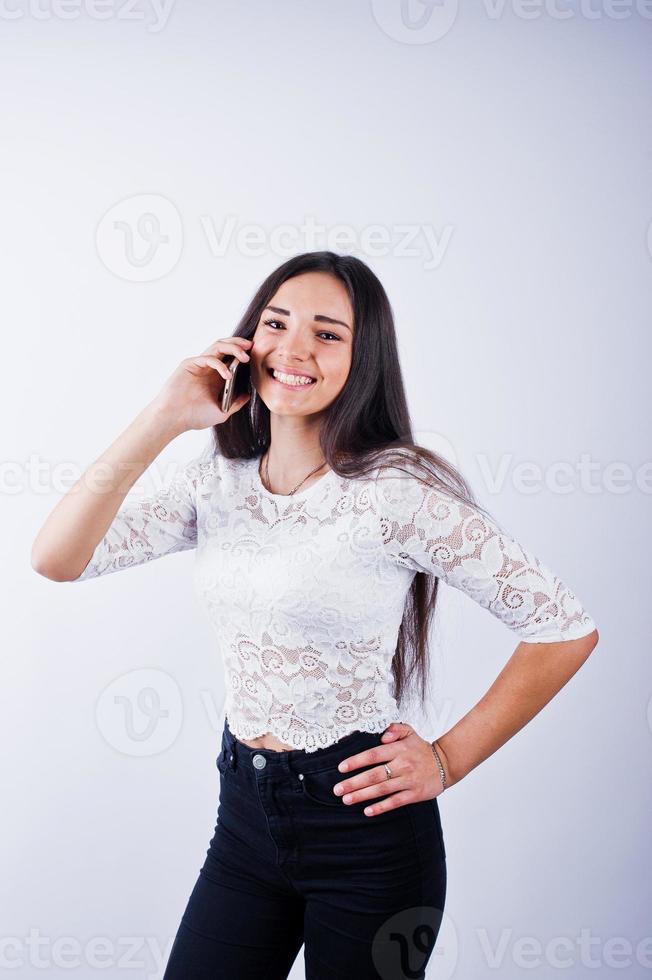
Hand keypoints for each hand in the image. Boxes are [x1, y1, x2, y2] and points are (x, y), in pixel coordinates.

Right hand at [150, 336, 253, 432]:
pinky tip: (228, 375)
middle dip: (240, 344)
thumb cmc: (194, 417)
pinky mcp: (189, 364)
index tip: (258, 354)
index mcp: (216, 376)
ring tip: (245, 356)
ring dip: (233, 348)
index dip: (244, 353)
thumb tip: (248, 395)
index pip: (232, 357)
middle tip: (253, 347)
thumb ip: (235, 403)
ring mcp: (199, 364)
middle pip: (226, 347)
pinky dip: (220, 364)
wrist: (173, 419)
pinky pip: (208, 358)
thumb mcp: (222, 412)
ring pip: (218, 346)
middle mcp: (208, 367)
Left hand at [332, 722, 446, 817]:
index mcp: (399, 749)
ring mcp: (409, 780)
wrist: (446, 763)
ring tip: (346, 800)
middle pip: (374, 775)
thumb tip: (382, 736)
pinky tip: (368, 811)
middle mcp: (402, 764)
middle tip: (337, 789)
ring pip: (382, 789)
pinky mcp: (415, 794)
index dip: (356, 761)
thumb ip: (395, 729)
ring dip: (363, 795)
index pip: (373, 755)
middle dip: (354, 783)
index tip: (341, 768)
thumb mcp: (410, 732)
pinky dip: (381, 807)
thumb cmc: (422, 748)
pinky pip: (396, 801)